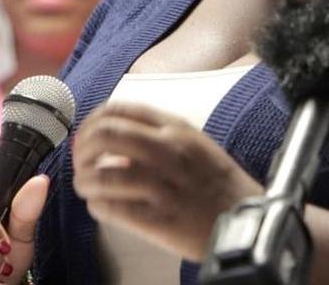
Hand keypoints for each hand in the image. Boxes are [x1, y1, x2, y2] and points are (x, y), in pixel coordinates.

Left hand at [72, 101, 261, 260]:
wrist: (245, 217)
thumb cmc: (219, 183)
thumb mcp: (196, 143)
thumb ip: (159, 135)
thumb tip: (116, 141)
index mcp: (177, 128)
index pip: (121, 109)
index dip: (94, 120)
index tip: (88, 134)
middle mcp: (169, 151)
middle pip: (106, 135)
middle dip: (83, 148)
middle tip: (82, 161)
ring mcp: (163, 185)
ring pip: (102, 174)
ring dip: (85, 180)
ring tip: (87, 186)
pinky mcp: (158, 218)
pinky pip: (111, 208)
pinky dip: (97, 205)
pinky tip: (100, 205)